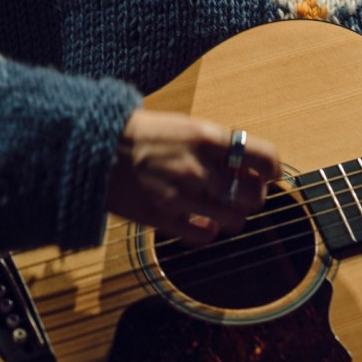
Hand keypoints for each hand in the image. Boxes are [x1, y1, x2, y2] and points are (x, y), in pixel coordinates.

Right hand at [105, 109, 279, 243]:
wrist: (89, 145)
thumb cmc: (135, 131)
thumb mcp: (181, 124)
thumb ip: (212, 143)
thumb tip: (242, 159)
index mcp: (205, 137)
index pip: (263, 157)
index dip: (272, 168)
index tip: (268, 172)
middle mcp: (198, 168)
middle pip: (254, 196)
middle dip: (253, 196)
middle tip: (243, 191)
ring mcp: (181, 196)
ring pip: (235, 221)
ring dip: (233, 216)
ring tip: (220, 207)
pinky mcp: (163, 219)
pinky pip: (203, 237)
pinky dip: (207, 232)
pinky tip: (199, 221)